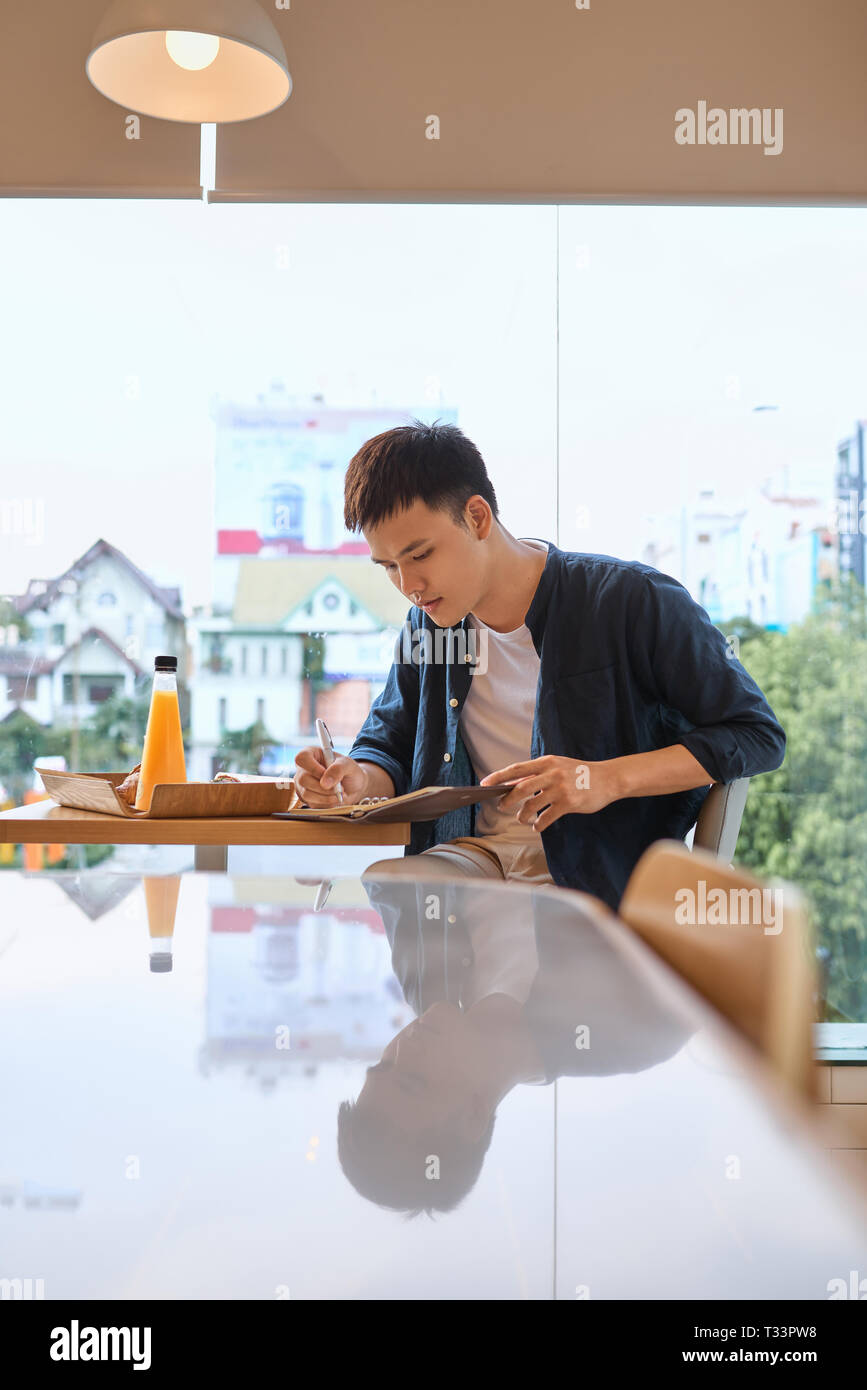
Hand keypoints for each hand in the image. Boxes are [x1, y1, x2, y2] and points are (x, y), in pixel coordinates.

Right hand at [293, 748, 368, 806]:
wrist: (353, 787)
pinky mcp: (306, 798)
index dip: (313, 768)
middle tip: (340, 788)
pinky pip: (312, 804)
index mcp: (311, 754)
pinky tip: (335, 798)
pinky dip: (327, 803)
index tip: (326, 773)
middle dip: (324, 787)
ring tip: (340, 794)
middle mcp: (303, 769)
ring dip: (327, 797)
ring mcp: (303, 785)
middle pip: (303, 779)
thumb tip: (324, 783)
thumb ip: (338, 769)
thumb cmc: (349, 771)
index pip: (302, 758)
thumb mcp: (348, 765)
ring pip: (307, 794)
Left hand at [479, 755, 621, 831]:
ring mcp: (560, 789)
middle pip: (521, 788)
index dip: (499, 777)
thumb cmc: (579, 773)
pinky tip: (537, 826)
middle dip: (507, 799)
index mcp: (547, 762)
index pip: (517, 769)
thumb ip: (538, 774)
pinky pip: (547, 817)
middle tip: (502, 807)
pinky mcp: (569, 803)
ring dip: (523, 815)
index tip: (485, 784)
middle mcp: (552, 774)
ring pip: (532, 805)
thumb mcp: (558, 766)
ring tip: (522, 818)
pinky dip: (538, 824)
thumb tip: (514, 784)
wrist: (608, 779)